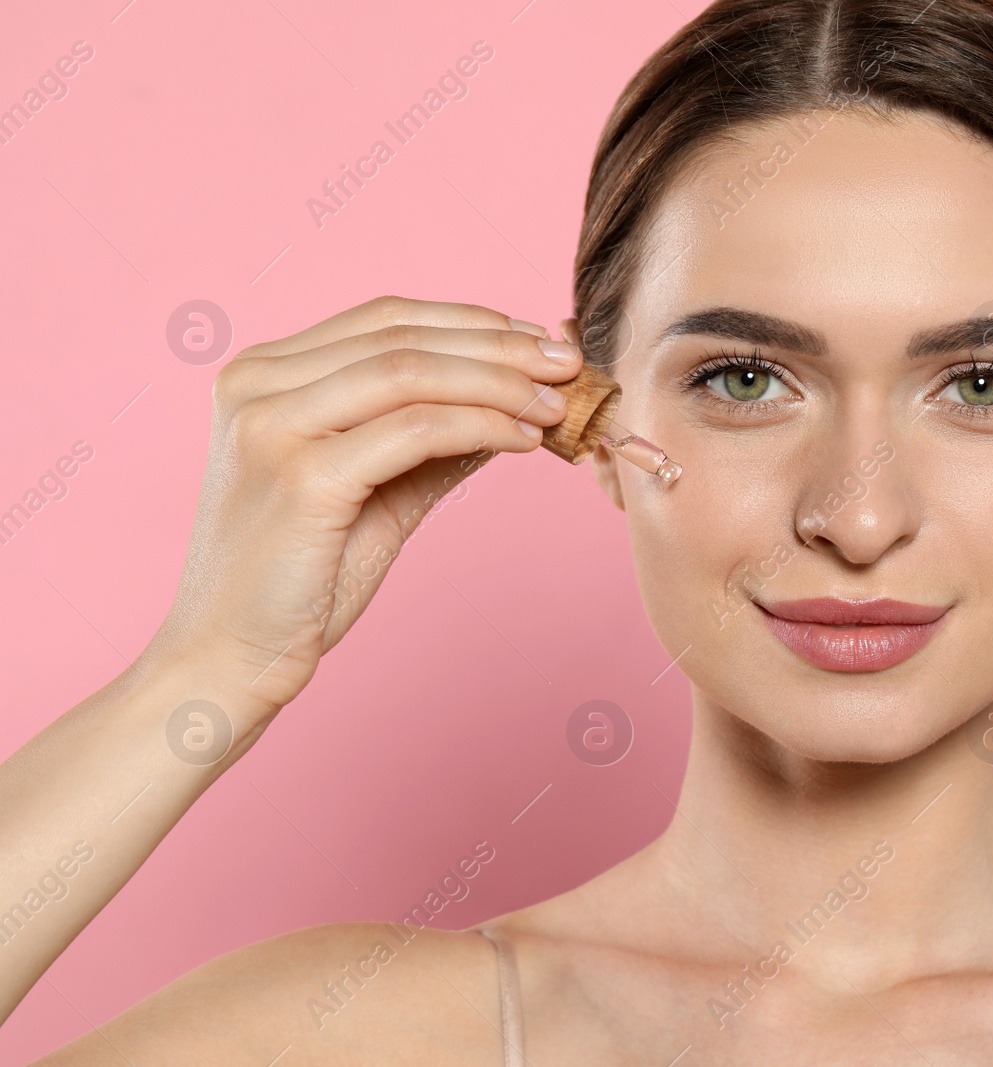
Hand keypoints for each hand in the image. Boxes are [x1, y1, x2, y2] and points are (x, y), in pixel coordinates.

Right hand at [144, 295, 581, 723]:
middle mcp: (255, 384)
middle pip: (404, 338)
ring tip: (555, 403)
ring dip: (499, 383)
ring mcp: (272, 425)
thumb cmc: (299, 583)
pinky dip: (482, 426)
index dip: (471, 322)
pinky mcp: (302, 476)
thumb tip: (515, 404)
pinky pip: (416, 430)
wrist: (229, 661)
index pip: (384, 319)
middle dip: (500, 346)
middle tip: (567, 362)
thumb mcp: (375, 491)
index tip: (537, 339)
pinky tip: (523, 441)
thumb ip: (431, 441)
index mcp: (261, 375)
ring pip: (413, 373)